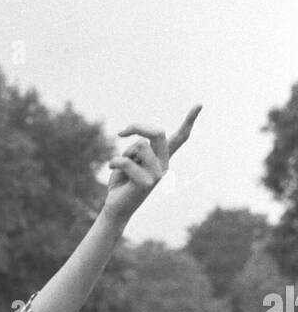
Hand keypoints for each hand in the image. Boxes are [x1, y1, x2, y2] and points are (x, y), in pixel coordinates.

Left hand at [103, 105, 201, 226]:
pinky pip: (126, 161)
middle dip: (138, 127)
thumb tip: (142, 143)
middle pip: (158, 133)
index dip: (189, 121)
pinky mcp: (146, 183)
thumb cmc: (122, 181)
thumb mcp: (130, 158)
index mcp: (163, 157)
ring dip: (124, 154)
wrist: (116, 207)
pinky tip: (112, 171)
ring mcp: (158, 175)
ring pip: (139, 146)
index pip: (180, 138)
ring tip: (121, 168)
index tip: (199, 104)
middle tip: (121, 133)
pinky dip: (114, 162)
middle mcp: (164, 165)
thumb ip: (138, 148)